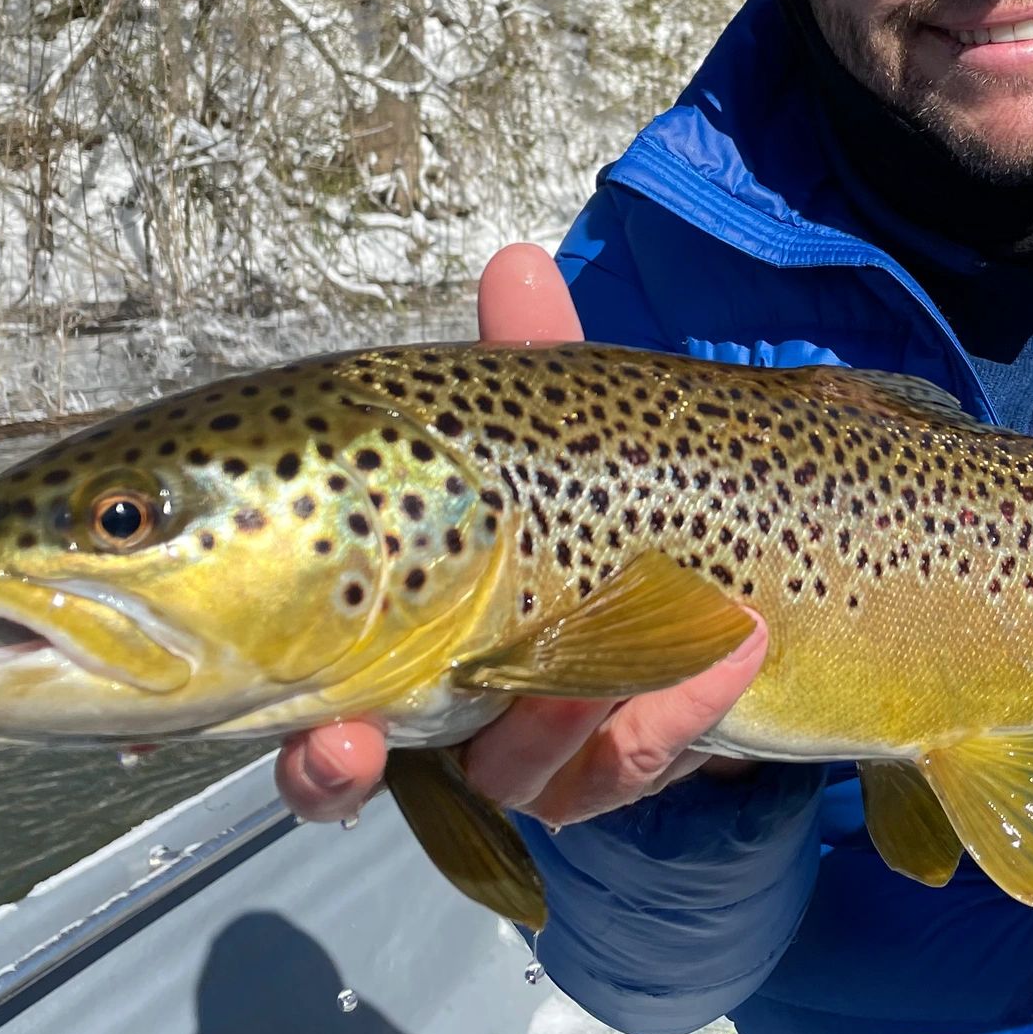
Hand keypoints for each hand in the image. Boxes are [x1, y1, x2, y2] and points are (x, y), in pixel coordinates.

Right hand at [274, 243, 767, 827]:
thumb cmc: (593, 488)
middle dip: (342, 770)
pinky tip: (734, 646)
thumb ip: (528, 355)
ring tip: (594, 669)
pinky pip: (631, 760)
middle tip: (351, 740)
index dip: (302, 744)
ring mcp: (524, 748)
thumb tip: (517, 260)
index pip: (298, 712)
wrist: (722, 567)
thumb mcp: (558, 420)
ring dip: (546, 722)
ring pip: (508, 773)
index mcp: (376, 627)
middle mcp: (429, 708)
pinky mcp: (618, 763)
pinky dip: (678, 706)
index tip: (319, 732)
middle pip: (354, 773)